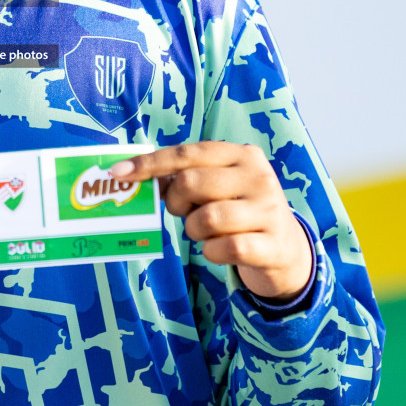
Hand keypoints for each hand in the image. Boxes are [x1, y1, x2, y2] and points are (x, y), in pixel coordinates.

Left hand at [109, 141, 312, 301]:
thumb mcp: (218, 188)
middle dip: (176, 202)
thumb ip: (186, 178)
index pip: (187, 153)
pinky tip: (220, 250)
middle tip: (183, 212)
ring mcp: (269, 210)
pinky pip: (222, 248)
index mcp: (241, 155)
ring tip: (206, 232)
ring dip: (194, 231)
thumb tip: (133, 175)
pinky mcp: (272, 244)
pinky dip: (211, 252)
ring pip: (206, 218)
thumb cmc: (238, 213)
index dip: (150, 163)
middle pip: (192, 183)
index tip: (118, 173)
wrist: (287, 252)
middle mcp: (258, 177)